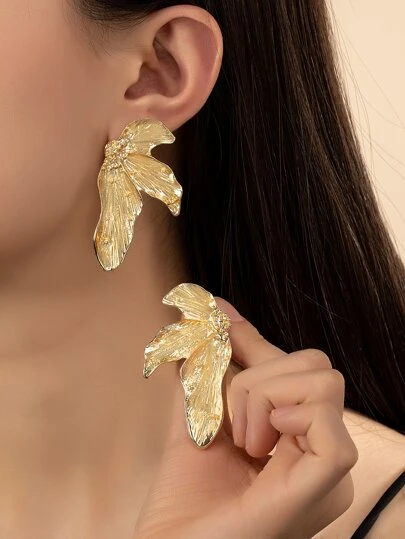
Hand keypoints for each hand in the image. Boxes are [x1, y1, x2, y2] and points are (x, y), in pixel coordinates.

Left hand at [134, 299, 357, 538]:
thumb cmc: (185, 502)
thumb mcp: (198, 420)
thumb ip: (207, 372)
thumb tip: (208, 317)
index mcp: (297, 435)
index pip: (295, 366)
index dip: (255, 338)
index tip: (219, 315)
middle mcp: (320, 449)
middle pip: (315, 366)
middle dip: (258, 377)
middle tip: (231, 422)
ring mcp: (327, 470)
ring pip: (322, 383)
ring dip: (263, 398)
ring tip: (242, 441)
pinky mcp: (325, 485)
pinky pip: (329, 424)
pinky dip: (285, 417)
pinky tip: (259, 444)